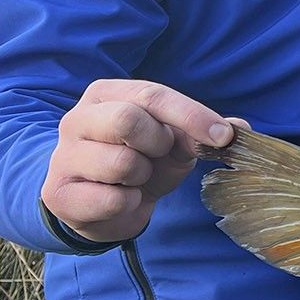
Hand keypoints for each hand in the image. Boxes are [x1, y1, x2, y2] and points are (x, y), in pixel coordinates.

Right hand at [40, 80, 234, 242]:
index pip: (151, 95)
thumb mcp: (173, 143)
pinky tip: (119, 199)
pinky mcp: (58, 193)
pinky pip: (112, 199)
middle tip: (157, 156)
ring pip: (122, 163)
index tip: (223, 136)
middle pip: (127, 120)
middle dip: (157, 144)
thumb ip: (202, 132)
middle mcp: (77, 118)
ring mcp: (64, 155)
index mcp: (106, 94)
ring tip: (134, 179)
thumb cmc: (140, 162)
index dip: (191, 115)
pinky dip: (128, 204)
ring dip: (142, 177)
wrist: (100, 205)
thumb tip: (241, 130)